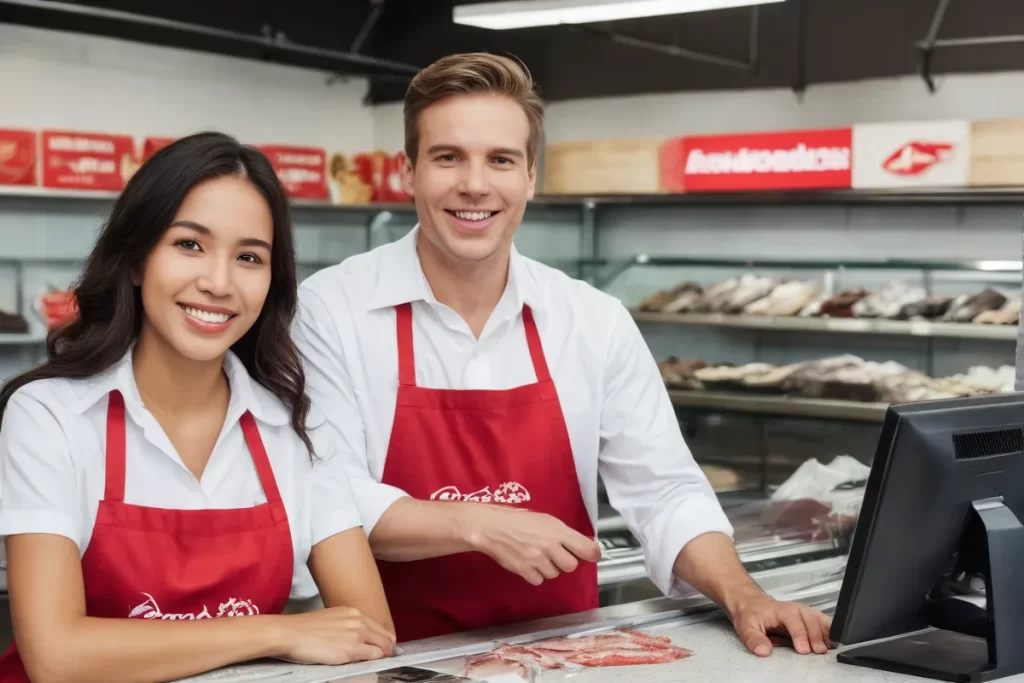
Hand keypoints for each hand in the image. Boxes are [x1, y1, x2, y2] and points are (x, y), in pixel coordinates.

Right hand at [274, 606, 396, 664]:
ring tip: (378, 662)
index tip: (382, 646)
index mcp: (353, 612)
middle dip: (387, 647)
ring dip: (382, 655)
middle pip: (384, 636)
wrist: (290, 633)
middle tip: (385, 657)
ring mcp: (356, 635)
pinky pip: (373, 656)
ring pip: (382, 647)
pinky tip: (369, 664)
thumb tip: (353, 635)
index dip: (382, 638)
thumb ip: (346, 624)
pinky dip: (374, 661)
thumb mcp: (330, 618)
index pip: (378, 626)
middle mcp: (358, 621)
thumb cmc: (304, 628)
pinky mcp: (351, 650)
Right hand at [463, 505, 601, 585]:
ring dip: (550, 568)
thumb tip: (582, 545)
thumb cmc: (518, 520)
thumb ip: (563, 533)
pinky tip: (529, 564)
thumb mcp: (545, 520)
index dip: (593, 554)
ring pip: (555, 574)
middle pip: (571, 566)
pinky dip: (536, 575)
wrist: (493, 528)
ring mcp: (538, 560)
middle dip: (565, 561)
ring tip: (538, 556)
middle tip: (556, 554)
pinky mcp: (526, 571)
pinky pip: (539, 580)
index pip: (586, 548)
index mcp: (557, 531)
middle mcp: (550, 546)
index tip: (593, 555)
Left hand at [729, 593, 831, 656]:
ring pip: (819, 619)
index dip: (800, 635)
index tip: (803, 649)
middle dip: (816, 636)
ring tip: (830, 647)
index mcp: (781, 610)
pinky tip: (833, 641)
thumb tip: (764, 651)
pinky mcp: (809, 617)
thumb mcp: (746, 627)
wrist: (752, 604)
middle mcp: (795, 609)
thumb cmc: (751, 615)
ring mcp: (804, 612)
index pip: (793, 620)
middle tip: (819, 651)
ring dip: (826, 632)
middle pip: (810, 619)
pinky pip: (823, 621)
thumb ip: (754, 639)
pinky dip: (830, 630)